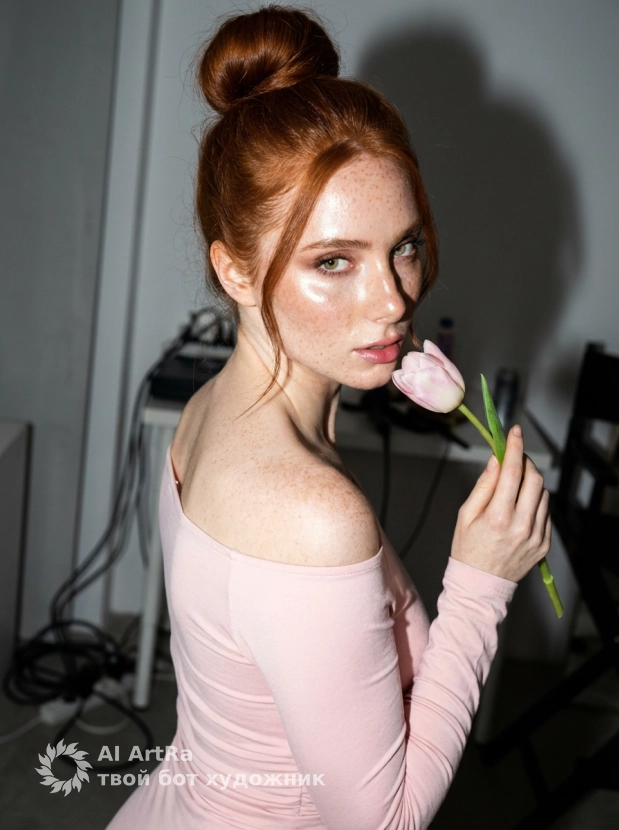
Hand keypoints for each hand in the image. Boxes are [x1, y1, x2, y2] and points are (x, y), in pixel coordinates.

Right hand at [450, 425, 551, 582]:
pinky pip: (546, 511)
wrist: (481, 584)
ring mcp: (536, 536)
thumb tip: (495, 460)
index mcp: (498, 517)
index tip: (515, 432)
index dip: (514, 447)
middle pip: (534, 478)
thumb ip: (483, 486)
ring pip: (543, 493)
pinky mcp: (544, 543)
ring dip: (531, 482)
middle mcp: (522, 526)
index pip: (513, 472)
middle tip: (514, 458)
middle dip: (525, 462)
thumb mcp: (466, 514)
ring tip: (514, 488)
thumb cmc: (467, 547)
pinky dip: (535, 501)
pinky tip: (520, 506)